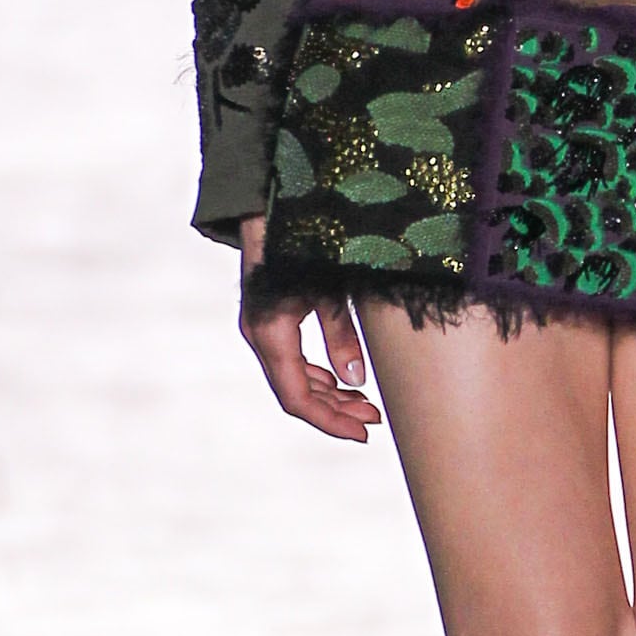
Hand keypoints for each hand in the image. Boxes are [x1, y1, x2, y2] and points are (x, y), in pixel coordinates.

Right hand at [238, 214, 381, 440]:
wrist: (267, 204)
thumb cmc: (304, 239)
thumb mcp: (330, 286)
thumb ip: (342, 334)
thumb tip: (357, 381)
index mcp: (271, 332)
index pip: (298, 397)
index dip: (331, 421)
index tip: (365, 432)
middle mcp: (260, 336)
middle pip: (296, 394)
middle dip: (336, 412)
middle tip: (375, 418)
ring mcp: (262, 329)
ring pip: (294, 380)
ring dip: (329, 396)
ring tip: (367, 403)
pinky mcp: (270, 320)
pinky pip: (291, 361)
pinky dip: (318, 376)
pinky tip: (343, 379)